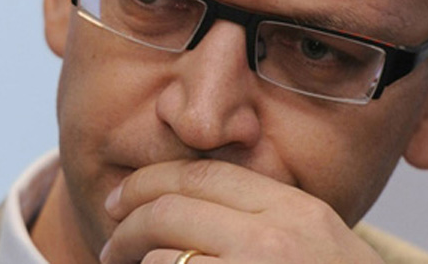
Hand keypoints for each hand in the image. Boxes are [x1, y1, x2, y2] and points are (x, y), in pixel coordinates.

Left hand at [99, 160, 383, 262]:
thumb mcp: (316, 241)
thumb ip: (263, 215)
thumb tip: (185, 204)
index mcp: (296, 210)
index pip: (205, 174)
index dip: (151, 181)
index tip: (122, 196)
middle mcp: (277, 239)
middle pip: (173, 210)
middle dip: (128, 222)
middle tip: (111, 241)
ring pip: (164, 258)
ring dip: (135, 262)